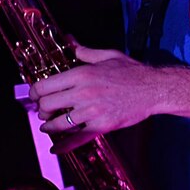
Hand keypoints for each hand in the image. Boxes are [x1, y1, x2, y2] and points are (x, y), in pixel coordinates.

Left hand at [28, 44, 161, 147]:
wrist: (154, 89)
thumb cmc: (132, 72)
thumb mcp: (107, 55)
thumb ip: (84, 51)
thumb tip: (70, 41)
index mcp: (81, 74)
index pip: (44, 86)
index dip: (35, 92)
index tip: (35, 96)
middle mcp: (84, 93)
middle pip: (47, 105)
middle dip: (41, 109)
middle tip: (44, 111)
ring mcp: (92, 111)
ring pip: (58, 123)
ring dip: (50, 126)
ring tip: (49, 125)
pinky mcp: (102, 126)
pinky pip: (77, 139)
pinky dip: (64, 146)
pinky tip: (55, 148)